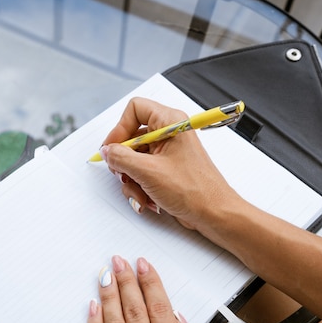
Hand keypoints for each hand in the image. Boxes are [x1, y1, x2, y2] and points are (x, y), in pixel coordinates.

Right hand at [100, 98, 239, 229]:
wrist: (213, 213)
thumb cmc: (194, 190)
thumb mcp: (148, 172)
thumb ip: (121, 158)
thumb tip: (108, 152)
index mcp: (170, 122)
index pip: (135, 109)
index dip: (120, 128)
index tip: (112, 148)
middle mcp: (169, 133)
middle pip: (131, 138)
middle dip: (124, 161)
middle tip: (125, 174)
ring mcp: (168, 153)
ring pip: (134, 159)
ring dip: (132, 180)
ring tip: (141, 193)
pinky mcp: (166, 170)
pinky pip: (143, 173)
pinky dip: (140, 187)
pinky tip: (148, 199)